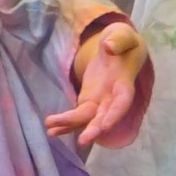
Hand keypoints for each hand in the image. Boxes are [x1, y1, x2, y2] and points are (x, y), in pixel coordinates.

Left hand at [49, 18, 152, 148]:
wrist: (117, 47)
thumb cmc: (122, 40)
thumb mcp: (123, 34)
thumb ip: (119, 40)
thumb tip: (109, 47)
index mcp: (124, 81)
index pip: (122, 101)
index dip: (115, 114)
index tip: (104, 126)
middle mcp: (113, 96)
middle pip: (104, 115)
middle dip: (94, 129)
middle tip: (82, 141)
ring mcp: (100, 100)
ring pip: (87, 117)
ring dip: (71, 126)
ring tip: (51, 132)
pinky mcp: (88, 99)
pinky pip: (78, 114)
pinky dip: (65, 123)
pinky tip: (51, 131)